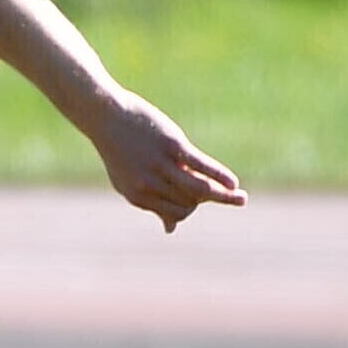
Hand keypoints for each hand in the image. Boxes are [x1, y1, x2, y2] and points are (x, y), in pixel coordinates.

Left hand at [87, 90, 246, 232]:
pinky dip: (220, 175)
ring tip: (241, 198)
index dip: (191, 209)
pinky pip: (202, 165)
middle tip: (219, 191)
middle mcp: (149, 185)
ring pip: (199, 189)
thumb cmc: (121, 151)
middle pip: (190, 201)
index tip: (198, 199)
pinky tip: (233, 183)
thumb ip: (153, 204)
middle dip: (206, 199)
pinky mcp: (173, 146)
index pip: (177, 213)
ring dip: (224, 196)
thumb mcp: (130, 183)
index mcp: (138, 197)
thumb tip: (171, 230)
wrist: (107, 117)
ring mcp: (161, 165)